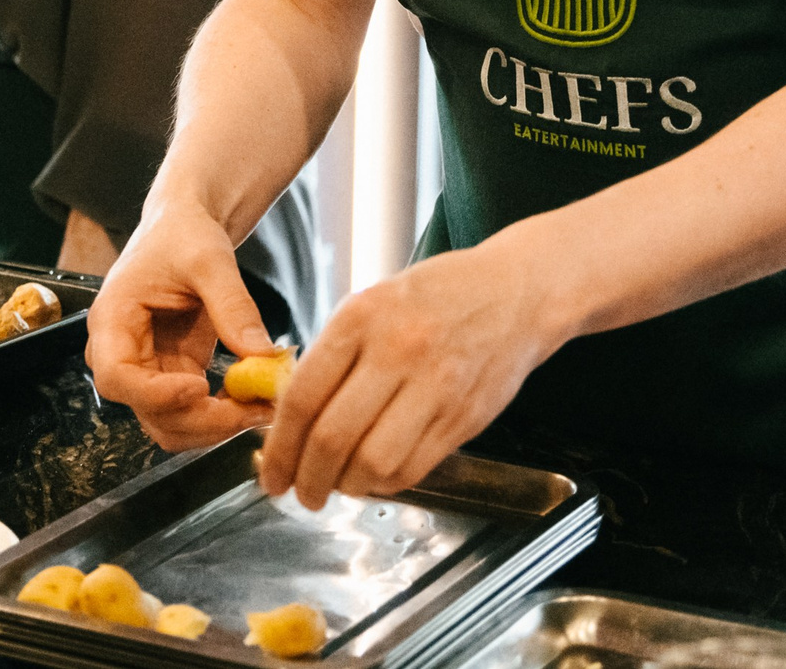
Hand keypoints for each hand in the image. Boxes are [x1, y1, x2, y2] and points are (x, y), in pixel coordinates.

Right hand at [87, 200, 281, 449]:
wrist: (184, 230)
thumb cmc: (183, 235)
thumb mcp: (210, 260)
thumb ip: (233, 306)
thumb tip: (263, 356)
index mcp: (112, 321)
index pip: (117, 377)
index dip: (156, 394)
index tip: (201, 389)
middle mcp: (122, 354)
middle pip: (149, 412)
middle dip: (202, 420)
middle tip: (254, 408)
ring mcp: (148, 371)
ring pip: (172, 424)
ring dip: (216, 427)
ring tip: (264, 407)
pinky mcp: (174, 375)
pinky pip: (194, 413)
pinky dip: (225, 416)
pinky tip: (258, 402)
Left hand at [259, 235, 565, 508]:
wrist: (515, 292)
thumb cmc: (436, 297)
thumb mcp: (374, 302)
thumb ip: (333, 355)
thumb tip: (288, 418)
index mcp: (363, 316)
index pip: (303, 397)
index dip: (279, 446)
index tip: (271, 472)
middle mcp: (398, 350)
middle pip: (333, 438)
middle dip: (306, 478)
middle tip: (299, 492)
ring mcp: (435, 386)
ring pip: (373, 463)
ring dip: (345, 486)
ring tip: (337, 485)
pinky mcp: (463, 417)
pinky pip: (412, 469)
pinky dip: (384, 484)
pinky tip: (375, 475)